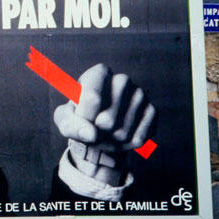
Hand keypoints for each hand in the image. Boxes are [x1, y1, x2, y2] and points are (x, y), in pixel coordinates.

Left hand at [53, 63, 155, 185]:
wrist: (102, 130)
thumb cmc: (80, 120)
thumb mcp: (65, 122)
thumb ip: (71, 125)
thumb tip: (91, 133)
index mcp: (98, 74)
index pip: (92, 98)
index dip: (84, 119)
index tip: (81, 120)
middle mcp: (121, 80)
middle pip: (108, 120)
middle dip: (97, 134)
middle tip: (95, 127)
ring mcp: (140, 95)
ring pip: (123, 132)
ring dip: (111, 141)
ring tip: (107, 132)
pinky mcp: (152, 111)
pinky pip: (139, 138)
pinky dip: (126, 144)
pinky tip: (123, 135)